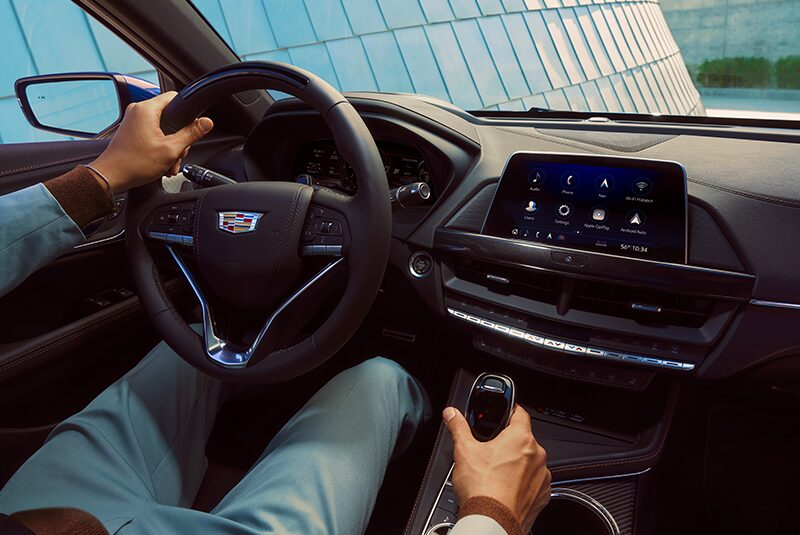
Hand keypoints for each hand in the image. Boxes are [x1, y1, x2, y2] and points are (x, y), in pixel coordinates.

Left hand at [89, 91, 212, 192]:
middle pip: (170, 115)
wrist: (111, 177)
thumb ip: (191, 134)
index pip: (175, 97)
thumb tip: (206, 122)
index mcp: (147, 109)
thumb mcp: (171, 149)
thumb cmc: (134, 164)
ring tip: (170, 162)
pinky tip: (162, 161)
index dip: (188, 113)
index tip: (192, 128)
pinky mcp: (132, 131)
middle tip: (178, 152)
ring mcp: (133, 121)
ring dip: (170, 145)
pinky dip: (160, 146)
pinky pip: (153, 133)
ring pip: (163, 127)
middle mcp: (138, 111)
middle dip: (179, 136)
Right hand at [444, 404, 550, 533]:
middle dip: (508, 444)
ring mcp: (542, 477)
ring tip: (496, 474)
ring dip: (517, 464)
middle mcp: (537, 455)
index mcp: (520, 438)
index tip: (504, 415)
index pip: (520, 414)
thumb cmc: (482, 489)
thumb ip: (458, 427)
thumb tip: (452, 414)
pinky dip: (522, 484)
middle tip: (491, 452)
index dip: (510, 411)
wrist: (492, 521)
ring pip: (529, 462)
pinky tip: (505, 488)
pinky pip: (534, 483)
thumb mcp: (464, 451)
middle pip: (523, 440)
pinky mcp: (542, 495)